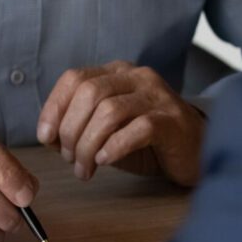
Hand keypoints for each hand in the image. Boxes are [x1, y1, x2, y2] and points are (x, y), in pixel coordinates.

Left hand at [37, 61, 204, 185]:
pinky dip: (114, 146)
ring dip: (88, 144)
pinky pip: (137, 128)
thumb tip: (46, 136)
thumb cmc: (146, 142)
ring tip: (84, 168)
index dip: (54, 107)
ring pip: (109, 111)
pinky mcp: (172, 120)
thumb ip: (77, 127)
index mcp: (116, 73)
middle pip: (89, 93)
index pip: (74, 78)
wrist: (197, 153)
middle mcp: (136, 77)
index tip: (44, 136)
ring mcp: (157, 96)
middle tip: (68, 158)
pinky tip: (104, 161)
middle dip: (71, 129)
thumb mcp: (105, 131)